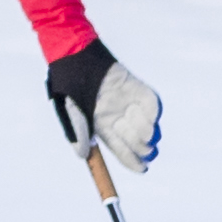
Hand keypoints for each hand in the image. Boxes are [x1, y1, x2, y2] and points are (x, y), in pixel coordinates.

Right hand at [46, 39, 164, 169]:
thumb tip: (83, 156)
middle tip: (147, 151)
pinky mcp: (137, 87)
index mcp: (101, 125)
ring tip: (147, 135)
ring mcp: (128, 101)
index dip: (132, 161)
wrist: (73, 52)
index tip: (143, 169)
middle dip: (144, 149)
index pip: (121, 149)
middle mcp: (117, 116)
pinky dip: (154, 113)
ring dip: (149, 133)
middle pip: (137, 141)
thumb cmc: (66, 80)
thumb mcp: (68, 109)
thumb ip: (77, 131)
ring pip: (147, 125)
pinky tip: (150, 118)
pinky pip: (152, 103)